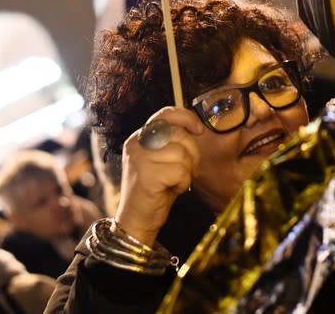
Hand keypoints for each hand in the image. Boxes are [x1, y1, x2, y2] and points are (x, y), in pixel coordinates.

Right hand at [115, 106, 205, 245]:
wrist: (137, 220)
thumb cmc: (155, 189)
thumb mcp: (163, 160)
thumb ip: (173, 142)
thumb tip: (197, 128)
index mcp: (139, 137)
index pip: (166, 114)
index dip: (187, 118)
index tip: (199, 130)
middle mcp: (136, 144)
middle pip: (179, 134)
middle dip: (193, 153)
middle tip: (189, 170)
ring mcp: (139, 159)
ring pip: (182, 153)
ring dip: (187, 170)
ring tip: (177, 181)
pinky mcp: (146, 176)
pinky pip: (180, 171)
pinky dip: (183, 182)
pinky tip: (173, 189)